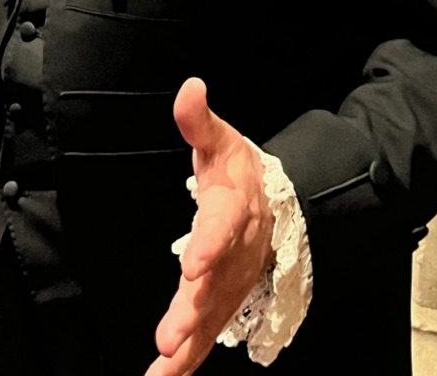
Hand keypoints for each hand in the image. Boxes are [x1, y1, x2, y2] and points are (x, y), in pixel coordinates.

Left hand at [146, 77, 273, 375]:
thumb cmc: (238, 172)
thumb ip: (198, 122)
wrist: (274, 205)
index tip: (192, 264)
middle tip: (169, 337)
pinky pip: (205, 337)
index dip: (209, 246)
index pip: (221, 228)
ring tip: (162, 368)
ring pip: (211, 319)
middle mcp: (235, 254)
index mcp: (233, 210)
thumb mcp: (220, 141)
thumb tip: (189, 88)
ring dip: (188, 345)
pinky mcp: (223, 305)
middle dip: (193, 312)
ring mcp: (230, 285)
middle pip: (215, 286)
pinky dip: (185, 363)